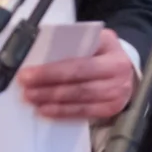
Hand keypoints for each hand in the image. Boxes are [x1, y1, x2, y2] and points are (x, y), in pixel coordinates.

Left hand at [16, 28, 135, 120]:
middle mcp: (117, 74)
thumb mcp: (94, 38)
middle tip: (25, 88)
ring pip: (79, 100)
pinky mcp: (111, 109)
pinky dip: (63, 113)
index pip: (78, 64)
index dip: (51, 71)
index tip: (28, 73)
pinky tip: (46, 110)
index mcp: (110, 50)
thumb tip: (41, 53)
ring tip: (31, 99)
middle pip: (78, 84)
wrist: (126, 66)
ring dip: (52, 101)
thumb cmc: (102, 50)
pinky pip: (83, 113)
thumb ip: (73, 43)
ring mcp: (116, 94)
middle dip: (47, 88)